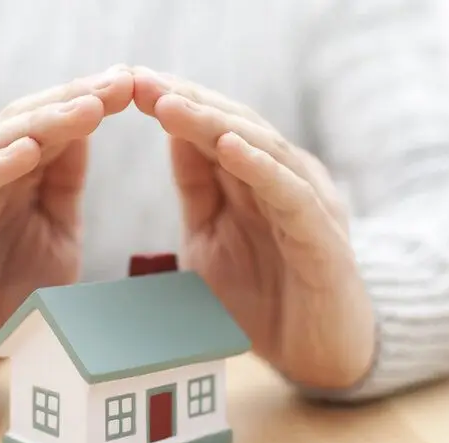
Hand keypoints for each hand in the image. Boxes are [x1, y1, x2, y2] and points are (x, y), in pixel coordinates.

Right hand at [0, 66, 133, 389]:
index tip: (133, 82)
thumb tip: (85, 131)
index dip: (90, 99)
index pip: (51, 124)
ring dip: (42, 125)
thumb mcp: (53, 235)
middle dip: (74, 99)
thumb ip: (63, 186)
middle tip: (120, 81)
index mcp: (10, 175)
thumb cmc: (3, 295)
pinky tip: (28, 151)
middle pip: (25, 122)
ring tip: (87, 108)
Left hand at [132, 67, 375, 388]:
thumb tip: (172, 134)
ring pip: (261, 149)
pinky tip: (228, 148)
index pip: (210, 127)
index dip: (170, 103)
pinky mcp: (323, 237)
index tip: (125, 83)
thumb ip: (198, 188)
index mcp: (254, 177)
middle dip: (184, 101)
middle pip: (233, 126)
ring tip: (170, 105)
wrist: (319, 354)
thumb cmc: (264, 297)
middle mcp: (284, 178)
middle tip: (138, 81)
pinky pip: (290, 194)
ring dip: (213, 124)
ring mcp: (308, 203)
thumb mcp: (212, 238)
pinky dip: (260, 167)